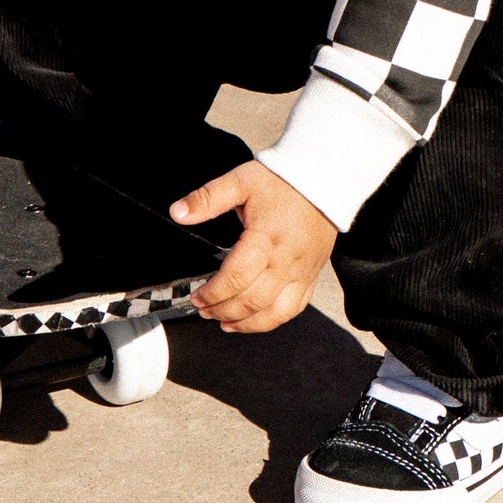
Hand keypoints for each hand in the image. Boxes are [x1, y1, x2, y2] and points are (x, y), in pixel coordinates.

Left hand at [171, 161, 336, 333]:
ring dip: (246, 324)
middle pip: (251, 301)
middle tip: (204, 310)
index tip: (197, 296)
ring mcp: (301, 272)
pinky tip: (256, 321)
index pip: (234, 279)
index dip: (212, 293)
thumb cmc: (283, 181)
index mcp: (265, 239)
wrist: (324, 179)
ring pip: (274, 312)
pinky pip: (294, 309)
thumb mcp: (240, 181)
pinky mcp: (311, 276)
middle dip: (222, 310)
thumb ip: (206, 198)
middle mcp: (285, 261)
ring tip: (225, 323)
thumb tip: (178, 212)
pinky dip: (273, 320)